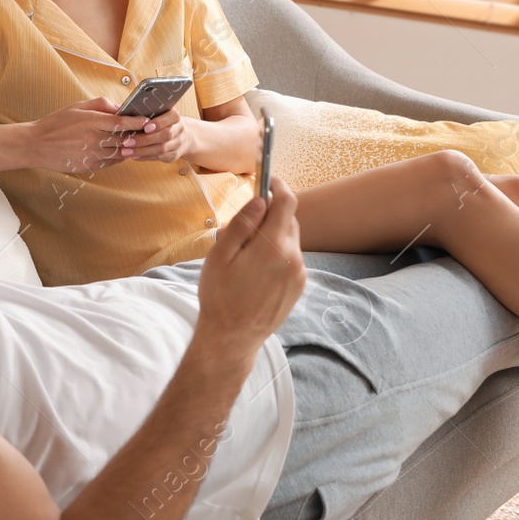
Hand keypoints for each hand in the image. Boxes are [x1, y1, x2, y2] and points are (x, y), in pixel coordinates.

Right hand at [28, 98, 150, 173]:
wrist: (37, 145)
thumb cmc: (56, 123)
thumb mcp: (77, 106)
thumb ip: (100, 104)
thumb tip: (119, 107)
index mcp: (91, 121)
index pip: (122, 122)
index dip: (137, 122)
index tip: (147, 120)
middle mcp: (93, 139)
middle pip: (124, 140)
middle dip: (136, 136)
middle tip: (144, 132)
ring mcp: (91, 155)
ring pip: (119, 154)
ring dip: (127, 148)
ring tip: (131, 142)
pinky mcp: (88, 166)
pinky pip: (110, 163)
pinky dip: (116, 157)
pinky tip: (116, 151)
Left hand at [121, 108, 189, 163]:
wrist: (182, 136)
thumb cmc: (160, 120)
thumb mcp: (156, 112)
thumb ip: (139, 111)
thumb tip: (117, 109)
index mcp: (174, 116)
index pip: (171, 117)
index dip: (159, 122)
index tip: (145, 127)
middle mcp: (178, 129)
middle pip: (165, 135)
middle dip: (145, 139)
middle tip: (127, 141)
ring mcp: (177, 143)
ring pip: (161, 149)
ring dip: (142, 150)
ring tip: (126, 151)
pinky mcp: (172, 155)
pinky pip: (158, 157)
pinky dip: (145, 157)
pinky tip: (133, 156)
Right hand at [194, 177, 304, 355]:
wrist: (232, 338)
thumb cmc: (220, 296)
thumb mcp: (220, 255)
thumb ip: (242, 224)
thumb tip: (260, 200)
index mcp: (273, 246)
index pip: (287, 201)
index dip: (278, 185)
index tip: (267, 181)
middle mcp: (293, 257)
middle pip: (289, 219)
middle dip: (271, 214)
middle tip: (245, 226)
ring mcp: (299, 273)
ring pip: (290, 239)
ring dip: (273, 236)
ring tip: (247, 255)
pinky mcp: (299, 286)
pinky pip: (291, 258)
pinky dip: (278, 254)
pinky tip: (257, 271)